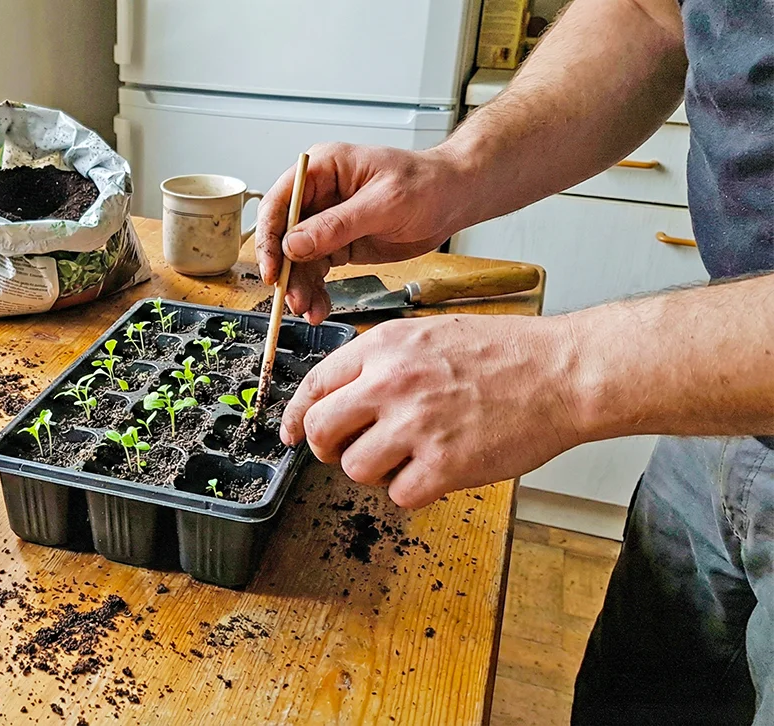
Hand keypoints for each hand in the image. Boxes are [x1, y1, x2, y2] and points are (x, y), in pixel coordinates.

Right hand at [255, 143, 475, 323]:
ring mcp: (326, 220)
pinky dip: (316, 291)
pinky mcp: (337, 243)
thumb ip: (337, 225)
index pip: (280, 202)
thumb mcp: (384, 203)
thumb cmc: (427, 184)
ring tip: (309, 310)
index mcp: (323, 169)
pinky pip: (316, 270)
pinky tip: (319, 307)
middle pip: (283, 235)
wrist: (453, 199)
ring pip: (297, 259)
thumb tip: (293, 244)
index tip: (272, 268)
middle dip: (286, 270)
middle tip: (293, 299)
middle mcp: (318, 194)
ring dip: (301, 287)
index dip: (269, 236)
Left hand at [280, 314, 587, 507]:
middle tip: (349, 450)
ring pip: (355, 468)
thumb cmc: (504, 353)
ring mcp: (416, 425)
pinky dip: (413, 491)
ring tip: (407, 456)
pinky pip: (399, 494)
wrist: (563, 372)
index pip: (315, 385)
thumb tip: (341, 395)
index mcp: (384, 346)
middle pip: (320, 431)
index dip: (296, 416)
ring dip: (375, 470)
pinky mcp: (444, 464)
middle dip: (328, 448)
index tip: (290, 434)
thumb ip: (382, 361)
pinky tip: (435, 471)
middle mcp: (391, 383)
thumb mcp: (429, 333)